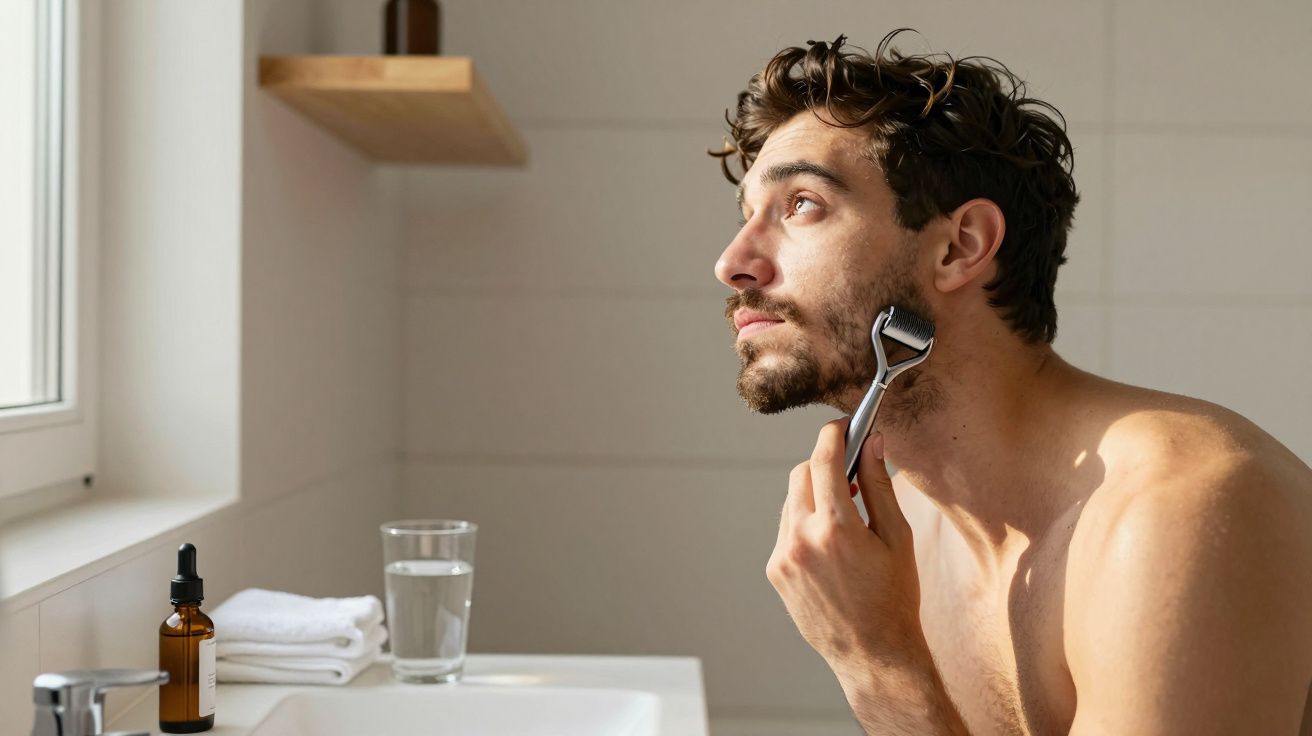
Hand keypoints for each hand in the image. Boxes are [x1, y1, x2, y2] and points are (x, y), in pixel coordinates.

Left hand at [766, 418, 923, 668]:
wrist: (873, 654)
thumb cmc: (894, 596)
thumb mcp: (897, 538)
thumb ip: (879, 485)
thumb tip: (873, 443)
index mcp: (836, 528)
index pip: (824, 460)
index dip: (833, 435)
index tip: (842, 426)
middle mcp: (802, 539)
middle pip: (801, 475)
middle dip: (823, 466)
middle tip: (849, 475)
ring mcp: (783, 557)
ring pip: (790, 502)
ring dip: (813, 497)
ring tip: (843, 517)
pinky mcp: (774, 572)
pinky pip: (785, 530)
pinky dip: (804, 525)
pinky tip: (830, 546)